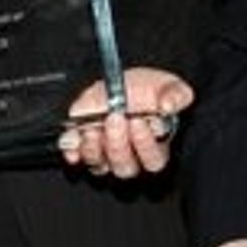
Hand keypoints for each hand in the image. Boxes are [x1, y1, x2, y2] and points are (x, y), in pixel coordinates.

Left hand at [58, 66, 192, 177]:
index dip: (145, 144)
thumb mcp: (168, 86)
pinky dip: (71, 148)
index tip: (138, 121)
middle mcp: (129, 157)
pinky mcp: (83, 148)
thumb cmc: (149, 89)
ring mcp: (105, 155)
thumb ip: (175, 96)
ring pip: (98, 164)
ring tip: (91, 125)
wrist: (123, 81)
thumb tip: (167, 106)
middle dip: (117, 142)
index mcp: (154, 147)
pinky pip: (75, 155)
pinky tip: (71, 137)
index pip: (152, 159)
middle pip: (124, 166)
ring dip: (93, 146)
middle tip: (114, 118)